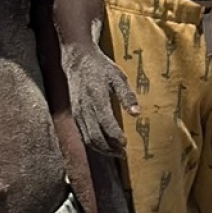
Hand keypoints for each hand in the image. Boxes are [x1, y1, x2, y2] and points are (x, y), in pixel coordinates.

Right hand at [63, 40, 135, 154]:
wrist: (77, 59)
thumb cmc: (100, 67)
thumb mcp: (118, 77)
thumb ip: (127, 96)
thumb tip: (137, 114)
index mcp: (96, 97)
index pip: (105, 123)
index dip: (115, 137)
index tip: (126, 144)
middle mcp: (84, 107)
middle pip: (94, 136)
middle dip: (109, 148)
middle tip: (123, 153)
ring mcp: (77, 112)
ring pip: (87, 138)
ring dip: (102, 148)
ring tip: (116, 152)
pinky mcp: (75, 114)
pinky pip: (83, 134)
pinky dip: (93, 143)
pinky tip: (105, 144)